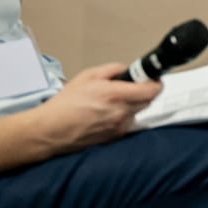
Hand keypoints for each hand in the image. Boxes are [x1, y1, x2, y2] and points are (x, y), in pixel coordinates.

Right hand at [33, 63, 159, 154]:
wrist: (52, 130)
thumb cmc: (65, 105)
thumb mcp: (87, 76)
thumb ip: (111, 70)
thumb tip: (125, 70)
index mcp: (116, 94)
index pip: (152, 90)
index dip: (155, 82)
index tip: (151, 79)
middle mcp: (121, 113)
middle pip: (148, 101)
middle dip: (142, 93)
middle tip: (129, 88)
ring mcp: (119, 127)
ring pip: (137, 113)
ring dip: (130, 106)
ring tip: (110, 103)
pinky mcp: (114, 138)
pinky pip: (126, 124)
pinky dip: (121, 117)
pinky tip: (104, 115)